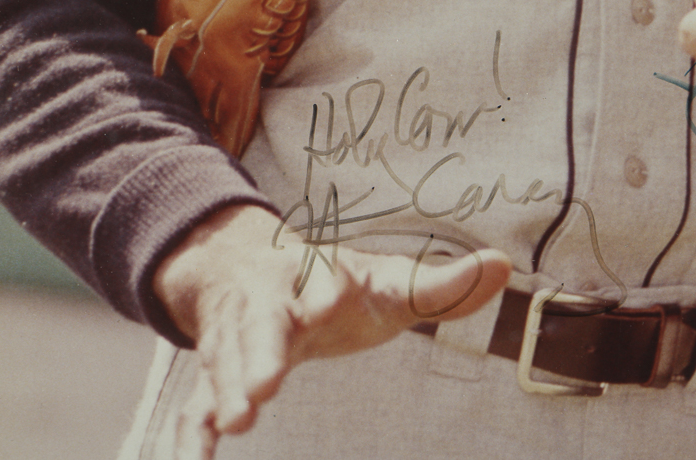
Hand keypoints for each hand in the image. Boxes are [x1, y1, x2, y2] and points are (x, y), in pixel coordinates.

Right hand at [153, 204, 511, 458]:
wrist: (249, 266)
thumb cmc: (334, 286)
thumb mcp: (387, 281)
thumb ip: (442, 285)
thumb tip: (503, 265)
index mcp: (317, 275)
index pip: (324, 279)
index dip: (327, 290)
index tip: (330, 301)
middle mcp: (271, 302)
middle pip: (263, 322)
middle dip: (261, 350)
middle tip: (265, 384)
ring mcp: (236, 338)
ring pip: (224, 360)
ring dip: (226, 388)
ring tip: (235, 420)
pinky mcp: (216, 372)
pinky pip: (196, 401)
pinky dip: (192, 430)